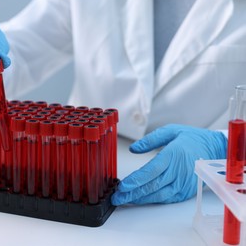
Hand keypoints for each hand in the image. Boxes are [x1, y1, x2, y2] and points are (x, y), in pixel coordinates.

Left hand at [112, 124, 226, 204]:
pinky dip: (153, 200)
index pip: (150, 171)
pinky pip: (167, 198)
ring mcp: (182, 183)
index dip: (135, 180)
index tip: (122, 186)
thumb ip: (150, 140)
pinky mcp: (186, 190)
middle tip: (117, 197)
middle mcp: (178, 171)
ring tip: (125, 200)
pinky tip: (141, 199)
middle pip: (151, 186)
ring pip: (158, 195)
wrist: (215, 149)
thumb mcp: (170, 131)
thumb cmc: (192, 139)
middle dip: (132, 193)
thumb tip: (133, 148)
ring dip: (140, 198)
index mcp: (172, 155)